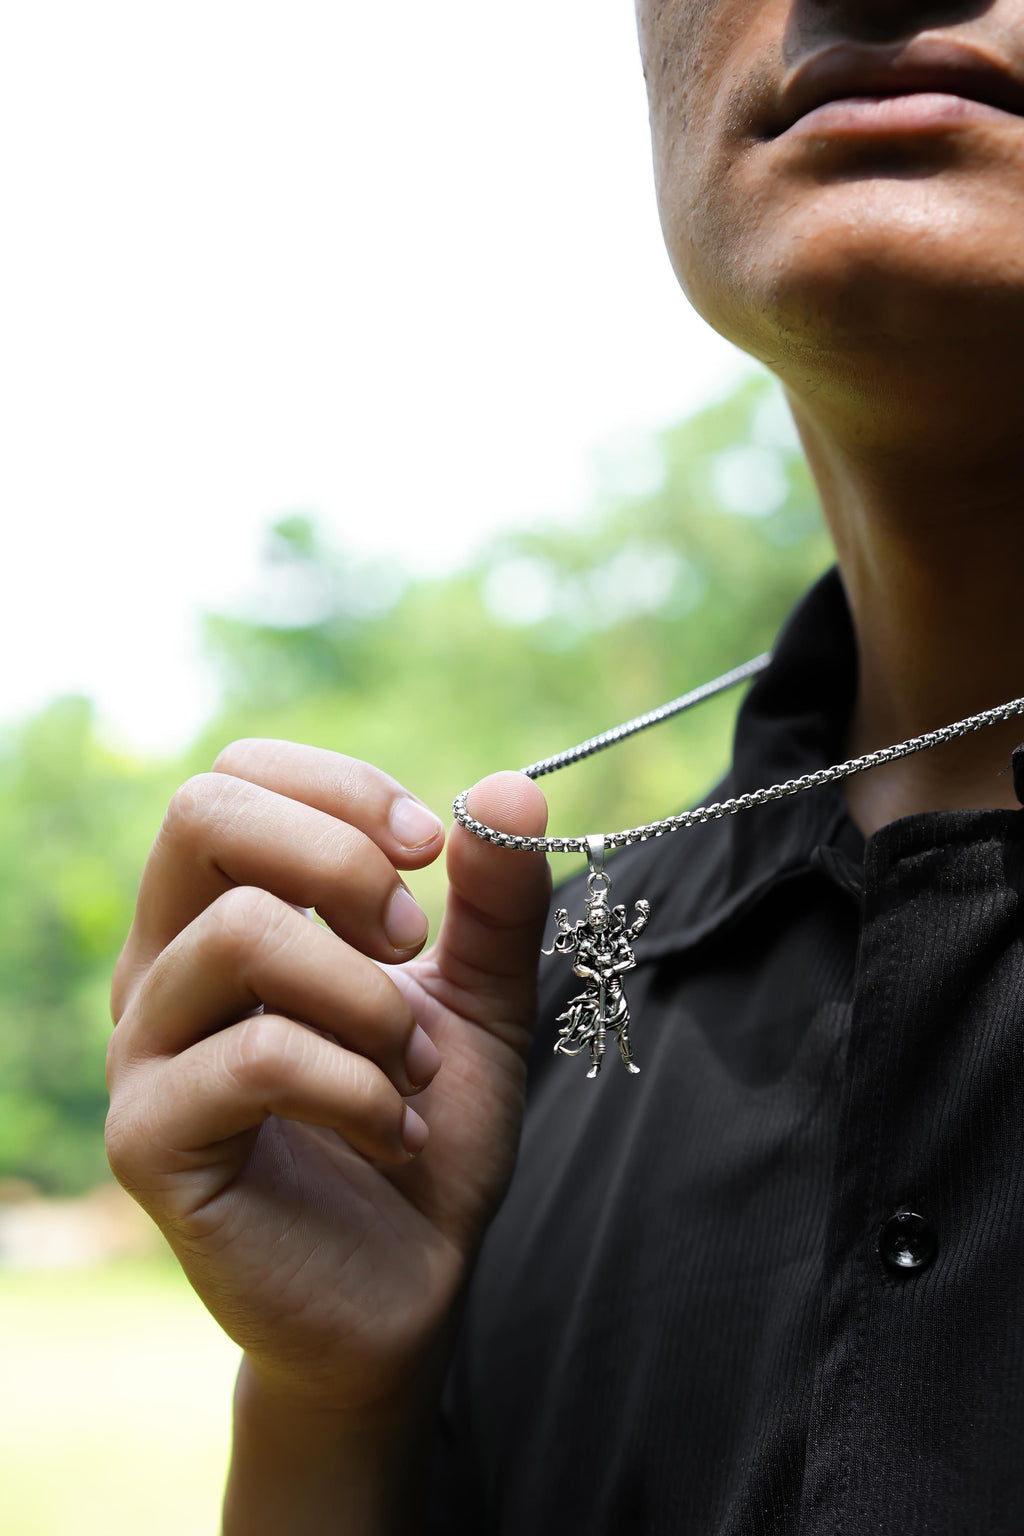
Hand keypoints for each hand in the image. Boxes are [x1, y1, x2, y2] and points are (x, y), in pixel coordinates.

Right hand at [105, 741, 549, 1418]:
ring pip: (241, 931)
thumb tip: (510, 790)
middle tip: (412, 943)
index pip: (236, 776)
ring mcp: (147, 1050)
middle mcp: (166, 966)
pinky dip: (359, 1088)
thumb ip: (494, 901)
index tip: (429, 849)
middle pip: (202, 813)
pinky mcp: (151, 1137)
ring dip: (368, 997)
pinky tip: (393, 1133)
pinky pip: (259, 1056)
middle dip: (339, 859)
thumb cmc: (424, 1130)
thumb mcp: (482, 1001)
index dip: (340, 789)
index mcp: (227, 915)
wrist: (404, 1287)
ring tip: (413, 1067)